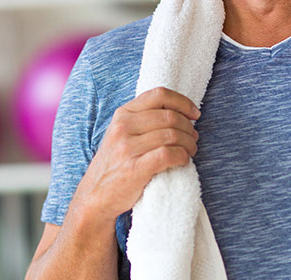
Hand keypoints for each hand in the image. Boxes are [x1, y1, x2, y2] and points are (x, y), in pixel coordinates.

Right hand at [70, 87, 200, 224]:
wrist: (95, 195)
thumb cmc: (115, 163)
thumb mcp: (121, 133)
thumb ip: (143, 119)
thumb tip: (180, 112)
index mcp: (123, 114)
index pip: (159, 95)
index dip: (183, 102)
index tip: (194, 113)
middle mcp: (123, 127)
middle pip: (170, 116)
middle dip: (189, 127)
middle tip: (193, 138)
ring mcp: (127, 148)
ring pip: (172, 135)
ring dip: (189, 144)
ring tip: (190, 151)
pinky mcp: (135, 169)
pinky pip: (169, 155)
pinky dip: (182, 157)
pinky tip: (182, 161)